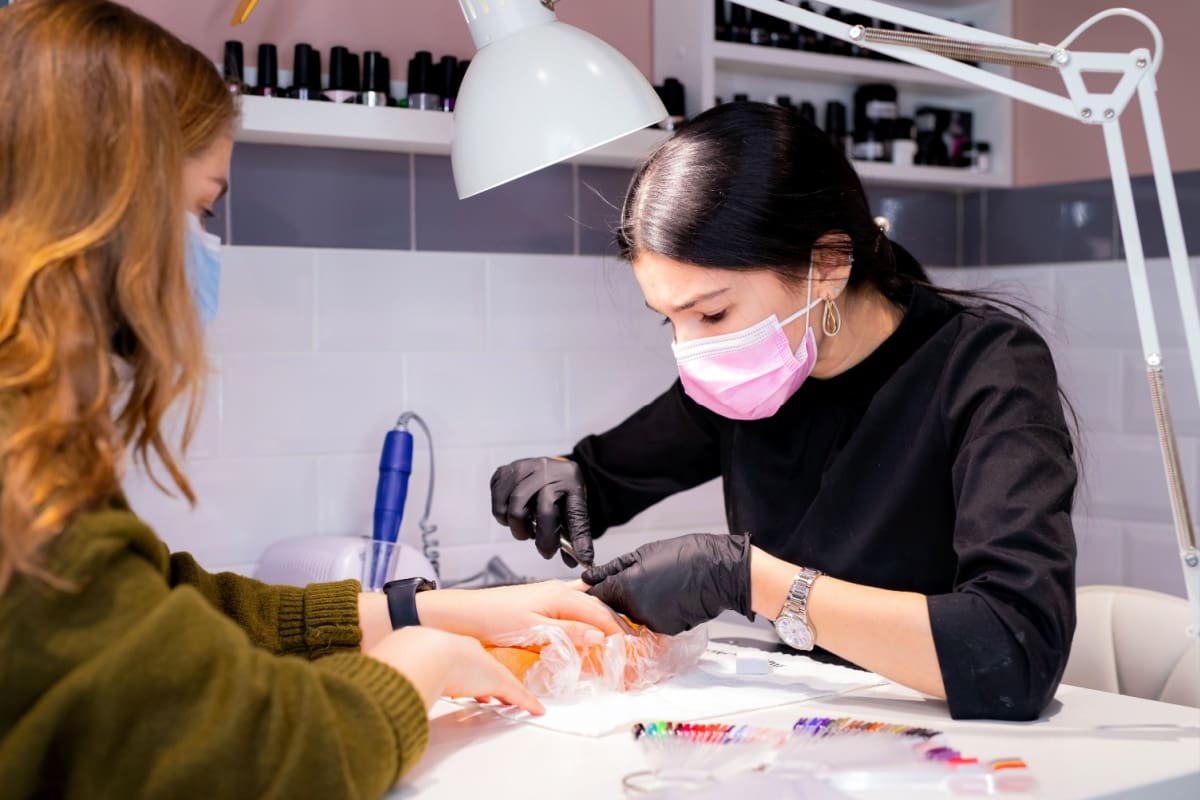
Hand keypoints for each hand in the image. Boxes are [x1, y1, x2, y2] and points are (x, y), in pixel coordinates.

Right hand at [367, 627, 544, 714]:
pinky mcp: (498, 682)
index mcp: (452, 649)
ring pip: (505, 683)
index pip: (468, 663)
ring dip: (511, 694)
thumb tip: (395, 684)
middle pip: (487, 671)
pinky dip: (528, 703)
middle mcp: (473, 655)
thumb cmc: (415, 657)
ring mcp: (486, 669)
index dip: (472, 674)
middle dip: (492, 683)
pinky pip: (518, 695)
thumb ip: (409, 672)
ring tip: (520, 701)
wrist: (427, 651)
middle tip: (496, 693)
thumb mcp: (412, 663)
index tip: (473, 682)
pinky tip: (537, 710)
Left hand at [416, 581, 624, 646]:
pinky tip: (588, 623)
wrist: (464, 614)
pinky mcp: (541, 601)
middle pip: (596, 606)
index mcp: (559, 595)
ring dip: (602, 618)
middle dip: (615, 622)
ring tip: (616, 634)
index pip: (598, 612)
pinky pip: (573, 605)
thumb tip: (598, 636)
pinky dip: (586, 614)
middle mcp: (557, 590)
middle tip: (633, 641)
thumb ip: (568, 632)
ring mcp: (549, 594)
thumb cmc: (494, 619)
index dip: (617, 629)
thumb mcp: (534, 630)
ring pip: (586, 604)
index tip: (633, 645)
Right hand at [490, 457, 592, 565]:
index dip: (579, 539)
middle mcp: (547, 471)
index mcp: (571, 481)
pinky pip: (498, 507)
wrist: (548, 468)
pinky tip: (514, 513)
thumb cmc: (560, 492)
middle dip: (542, 539)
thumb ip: (573, 534)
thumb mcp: (572, 508)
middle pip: (542, 513)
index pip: (575, 514)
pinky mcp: (503, 472)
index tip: (582, 559)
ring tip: (528, 526)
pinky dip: (504, 518)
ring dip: (519, 529)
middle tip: (544, 548)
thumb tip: (575, 562)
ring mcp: (522, 468)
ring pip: (513, 511)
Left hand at [582, 533, 752, 634]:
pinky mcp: (667, 630)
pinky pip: (651, 622)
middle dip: (615, 598)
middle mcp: (636, 611)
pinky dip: (654, 612)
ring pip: (632, 616)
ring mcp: (652, 623)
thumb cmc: (687, 556)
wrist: (720, 572)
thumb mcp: (644, 553)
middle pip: (613, 609)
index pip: (595, 597)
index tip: (590, 589)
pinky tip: (667, 598)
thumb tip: (590, 576)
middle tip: (629, 583)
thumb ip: (613, 568)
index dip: (592, 592)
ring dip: (635, 605)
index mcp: (626, 588)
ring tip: (654, 587)